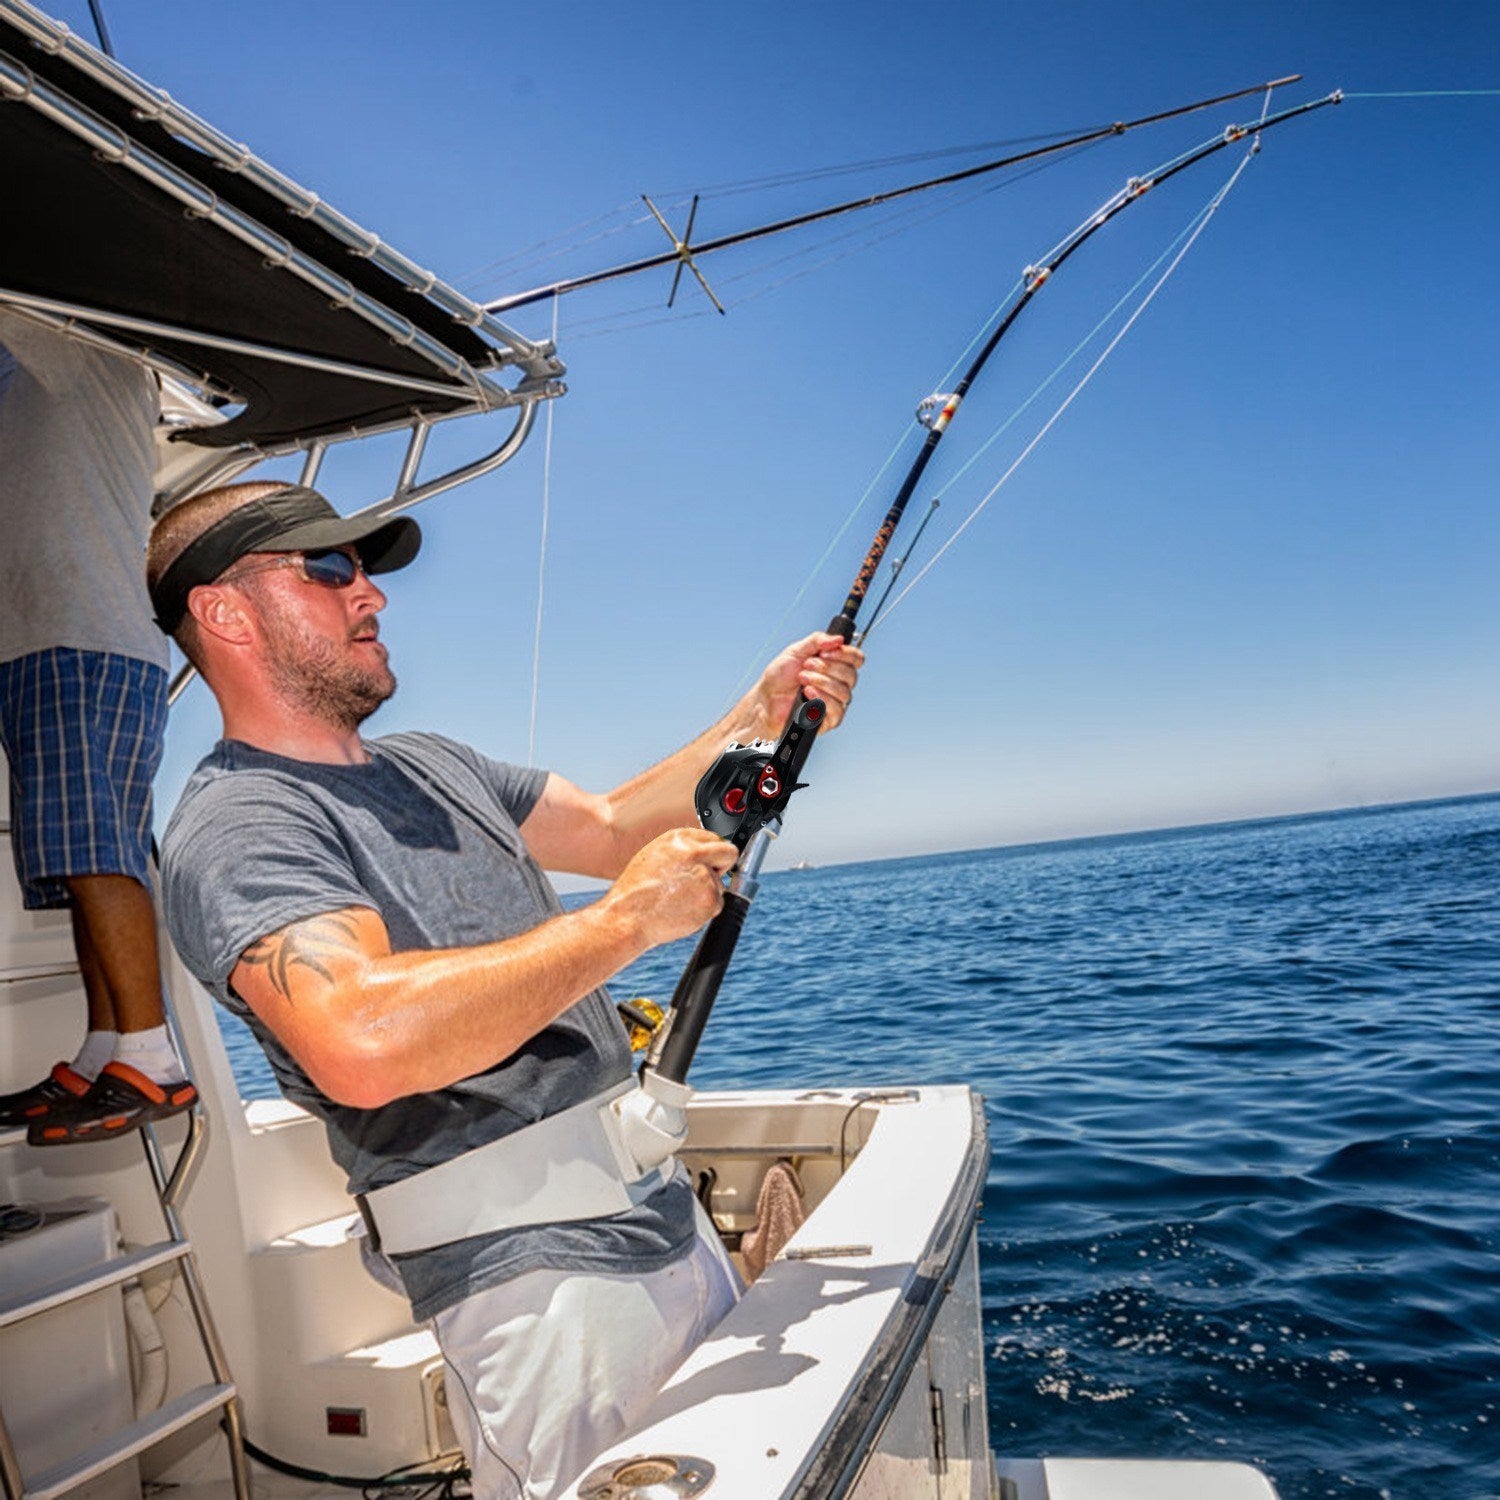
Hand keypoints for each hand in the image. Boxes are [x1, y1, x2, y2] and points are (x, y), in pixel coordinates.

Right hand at [602, 827, 737, 948]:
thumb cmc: (636, 891)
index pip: (714, 838)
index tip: (709, 862)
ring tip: (679, 900)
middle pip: (728, 853)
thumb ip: (683, 851)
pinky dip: (705, 910)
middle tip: (706, 880)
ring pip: (720, 884)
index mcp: (679, 838)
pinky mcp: (710, 898)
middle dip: (724, 865)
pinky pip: (717, 904)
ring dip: (707, 894)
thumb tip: (706, 852)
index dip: (712, 854)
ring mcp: (704, 875)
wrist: (628, 916)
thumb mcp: (655, 856)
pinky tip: (683, 910)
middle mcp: (694, 852)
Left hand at [748, 631, 864, 738]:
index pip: (856, 659)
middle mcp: (838, 683)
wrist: (765, 699)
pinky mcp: (828, 719)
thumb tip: (839, 639)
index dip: (845, 654)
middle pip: (851, 675)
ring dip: (822, 682)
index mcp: (834, 665)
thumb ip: (817, 641)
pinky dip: (822, 699)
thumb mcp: (795, 651)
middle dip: (827, 668)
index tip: (825, 652)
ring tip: (802, 679)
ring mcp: (835, 702)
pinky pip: (837, 710)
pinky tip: (808, 693)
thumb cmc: (779, 677)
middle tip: (807, 665)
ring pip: (845, 693)